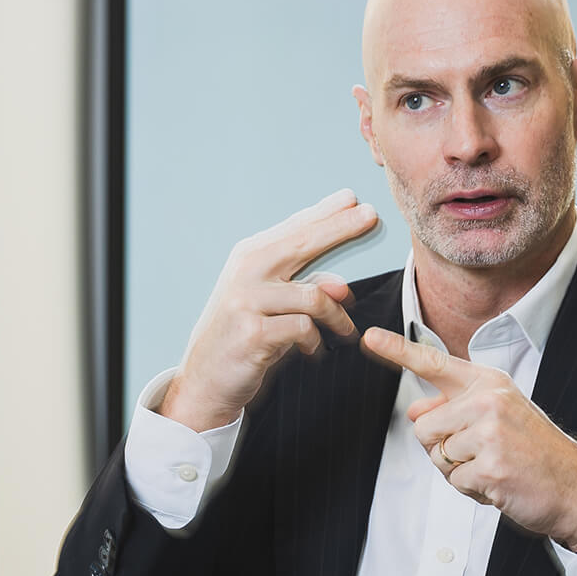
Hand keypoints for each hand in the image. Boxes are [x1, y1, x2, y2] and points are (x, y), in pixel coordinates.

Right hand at [159, 190, 380, 431]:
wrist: (205, 378)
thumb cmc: (241, 335)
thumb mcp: (270, 304)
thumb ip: (303, 287)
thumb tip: (342, 285)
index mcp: (249, 257)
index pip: (294, 229)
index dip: (326, 212)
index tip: (353, 197)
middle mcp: (246, 271)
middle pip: (303, 242)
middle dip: (341, 227)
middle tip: (371, 215)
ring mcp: (247, 300)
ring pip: (314, 296)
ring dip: (337, 317)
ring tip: (346, 331)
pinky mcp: (254, 332)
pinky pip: (304, 328)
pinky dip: (315, 341)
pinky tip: (312, 350)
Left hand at [361, 327, 576, 551]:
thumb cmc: (536, 454)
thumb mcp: (498, 418)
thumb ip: (456, 409)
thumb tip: (415, 410)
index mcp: (489, 383)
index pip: (434, 363)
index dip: (397, 350)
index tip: (369, 337)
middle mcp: (488, 400)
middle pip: (423, 426)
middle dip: (441, 448)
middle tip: (483, 454)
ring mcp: (489, 432)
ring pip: (436, 455)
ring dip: (458, 472)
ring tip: (495, 468)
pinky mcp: (490, 465)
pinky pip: (454, 482)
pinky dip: (472, 491)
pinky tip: (501, 484)